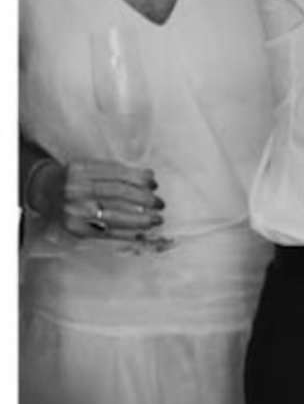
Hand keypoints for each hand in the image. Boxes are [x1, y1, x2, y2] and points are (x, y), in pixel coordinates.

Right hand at [27, 158, 163, 241]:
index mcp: (81, 170)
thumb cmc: (74, 179)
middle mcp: (75, 189)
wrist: (43, 193)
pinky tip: (141, 234)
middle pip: (117, 194)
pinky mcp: (75, 229)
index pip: (117, 173)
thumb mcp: (89, 167)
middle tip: (160, 204)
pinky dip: (127, 235)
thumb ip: (115, 171)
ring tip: (156, 220)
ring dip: (140, 220)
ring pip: (114, 217)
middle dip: (144, 199)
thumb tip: (149, 178)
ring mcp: (74, 211)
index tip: (155, 184)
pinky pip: (106, 234)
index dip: (140, 178)